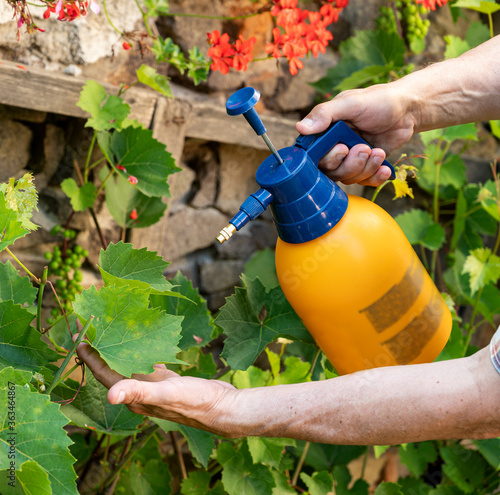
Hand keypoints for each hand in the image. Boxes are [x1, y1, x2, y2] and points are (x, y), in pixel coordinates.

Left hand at [74, 335, 240, 436]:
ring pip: (131, 365)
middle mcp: (141, 392)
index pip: (105, 375)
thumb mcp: (167, 393)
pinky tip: (144, 341)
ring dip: (120, 350)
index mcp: (135, 396)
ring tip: (113, 330)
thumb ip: (139, 391)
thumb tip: (110, 396)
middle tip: (92, 328)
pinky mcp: (168, 381)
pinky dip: (142, 352)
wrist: (222, 408)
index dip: (91, 359)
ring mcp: (155, 386)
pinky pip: (149, 364)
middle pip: (114, 369)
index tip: (79, 339)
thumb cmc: (195, 402)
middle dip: (101, 350)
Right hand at [296, 84, 415, 185]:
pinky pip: (364, 182)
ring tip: (378, 152)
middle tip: (364, 148)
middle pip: (331, 171)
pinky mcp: (366, 166)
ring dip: (365, 168)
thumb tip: (300, 128)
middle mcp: (335, 147)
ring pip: (348, 178)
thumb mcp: (350, 103)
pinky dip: (375, 177)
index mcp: (325, 132)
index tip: (341, 149)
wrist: (408, 109)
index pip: (314, 155)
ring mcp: (351, 159)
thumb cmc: (378, 101)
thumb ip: (325, 114)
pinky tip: (384, 166)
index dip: (326, 158)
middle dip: (350, 163)